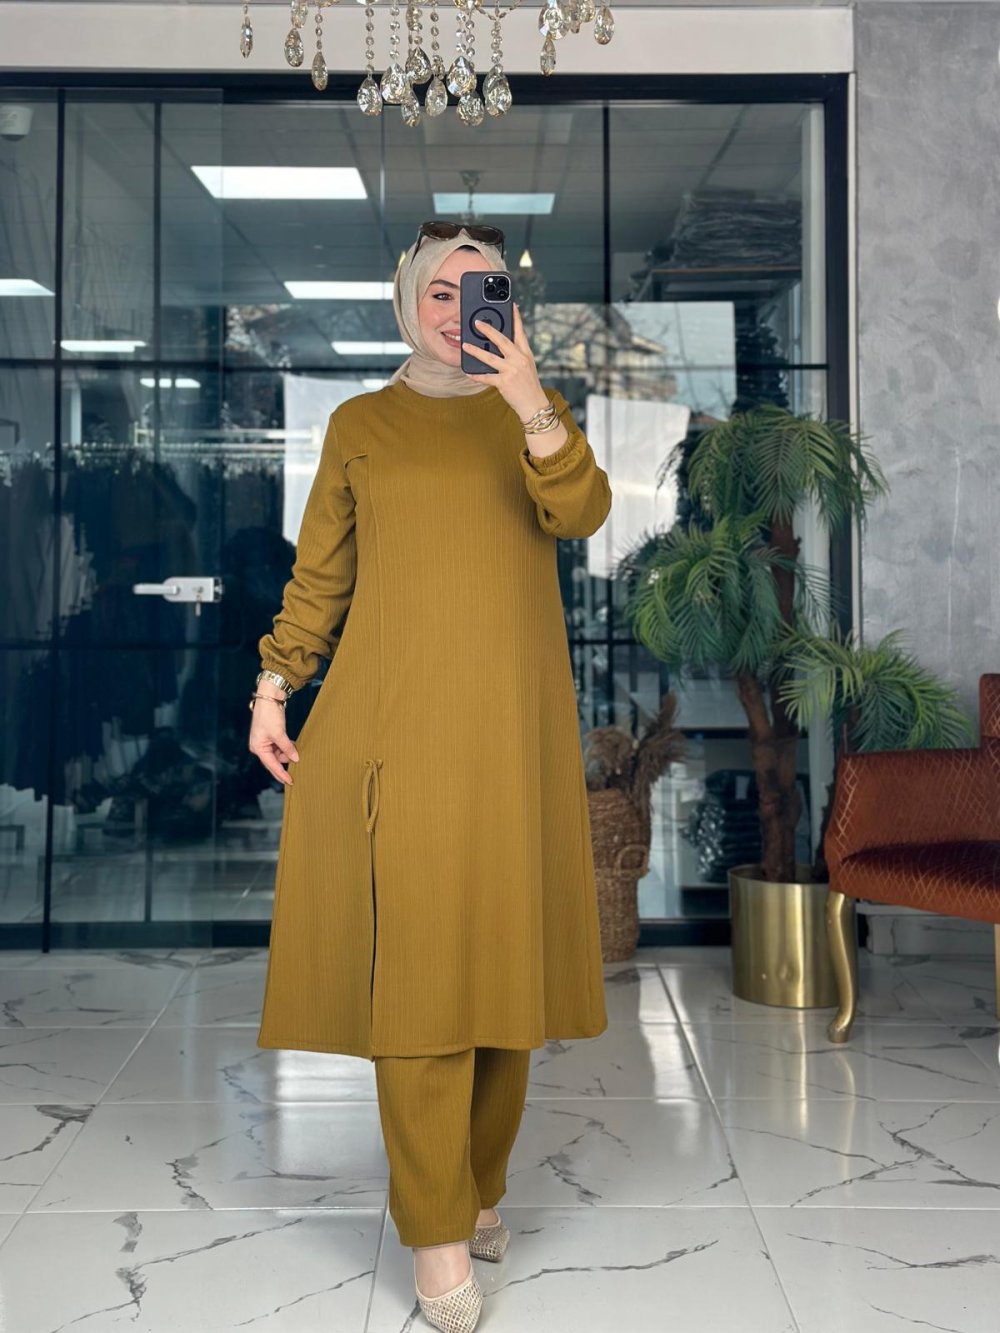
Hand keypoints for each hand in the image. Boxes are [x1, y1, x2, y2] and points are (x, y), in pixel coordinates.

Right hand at [249, 696, 299, 785]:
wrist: (269, 698)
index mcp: (258, 748)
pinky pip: (280, 747)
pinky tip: (293, 746)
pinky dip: (287, 747)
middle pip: (274, 761)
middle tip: (296, 773)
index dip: (281, 774)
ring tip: (296, 749)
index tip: (290, 782)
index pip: (271, 765)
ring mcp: (265, 741)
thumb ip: (287, 748)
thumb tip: (295, 759)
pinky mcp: (271, 736)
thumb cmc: (269, 715)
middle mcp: (260, 746)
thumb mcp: (279, 733)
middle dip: (285, 764)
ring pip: (278, 754)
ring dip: (287, 753)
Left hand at [462, 302, 547, 420]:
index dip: (515, 317)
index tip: (511, 305)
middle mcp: (519, 359)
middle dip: (488, 330)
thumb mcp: (527, 366)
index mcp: (525, 353)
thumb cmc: (529, 385)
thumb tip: (500, 344)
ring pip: (490, 357)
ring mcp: (512, 371)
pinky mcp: (504, 383)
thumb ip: (516, 354)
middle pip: (502, 340)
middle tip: (477, 322)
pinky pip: (487, 377)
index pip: (520, 332)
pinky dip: (477, 375)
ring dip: (476, 351)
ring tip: (465, 346)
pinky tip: (468, 372)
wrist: (534, 405)